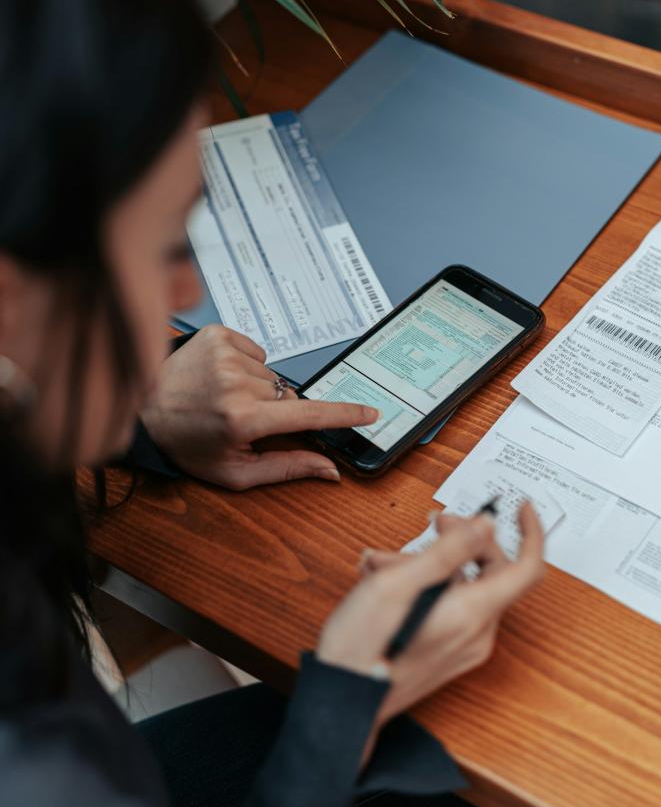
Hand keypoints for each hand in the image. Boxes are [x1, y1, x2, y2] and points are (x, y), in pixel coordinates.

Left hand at [139, 325, 377, 488]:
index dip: (344, 415)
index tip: (370, 413)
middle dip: (277, 409)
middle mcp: (236, 384)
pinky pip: (256, 352)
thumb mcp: (236, 472)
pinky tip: (220, 377)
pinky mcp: (218, 334)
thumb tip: (330, 470)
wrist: (144, 409)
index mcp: (243, 420)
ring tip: (225, 398)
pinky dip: (245, 365)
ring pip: (272, 376)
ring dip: (258, 388)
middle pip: (289, 396)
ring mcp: (226, 355)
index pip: (309, 415)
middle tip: (243, 419)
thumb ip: (287, 468)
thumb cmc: (188, 445)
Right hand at [317, 504, 545, 733]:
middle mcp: (477, 633)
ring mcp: (464, 646)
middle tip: (435, 522)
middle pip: (493, 572)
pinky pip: (453, 607)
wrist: (343, 704)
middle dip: (463, 540)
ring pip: (466, 587)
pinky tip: (390, 582)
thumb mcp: (399, 583)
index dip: (530, 532)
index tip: (522, 508)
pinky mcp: (449, 653)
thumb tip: (487, 525)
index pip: (527, 567)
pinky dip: (428, 586)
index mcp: (472, 613)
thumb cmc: (363, 646)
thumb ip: (449, 551)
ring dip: (432, 564)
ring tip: (385, 561)